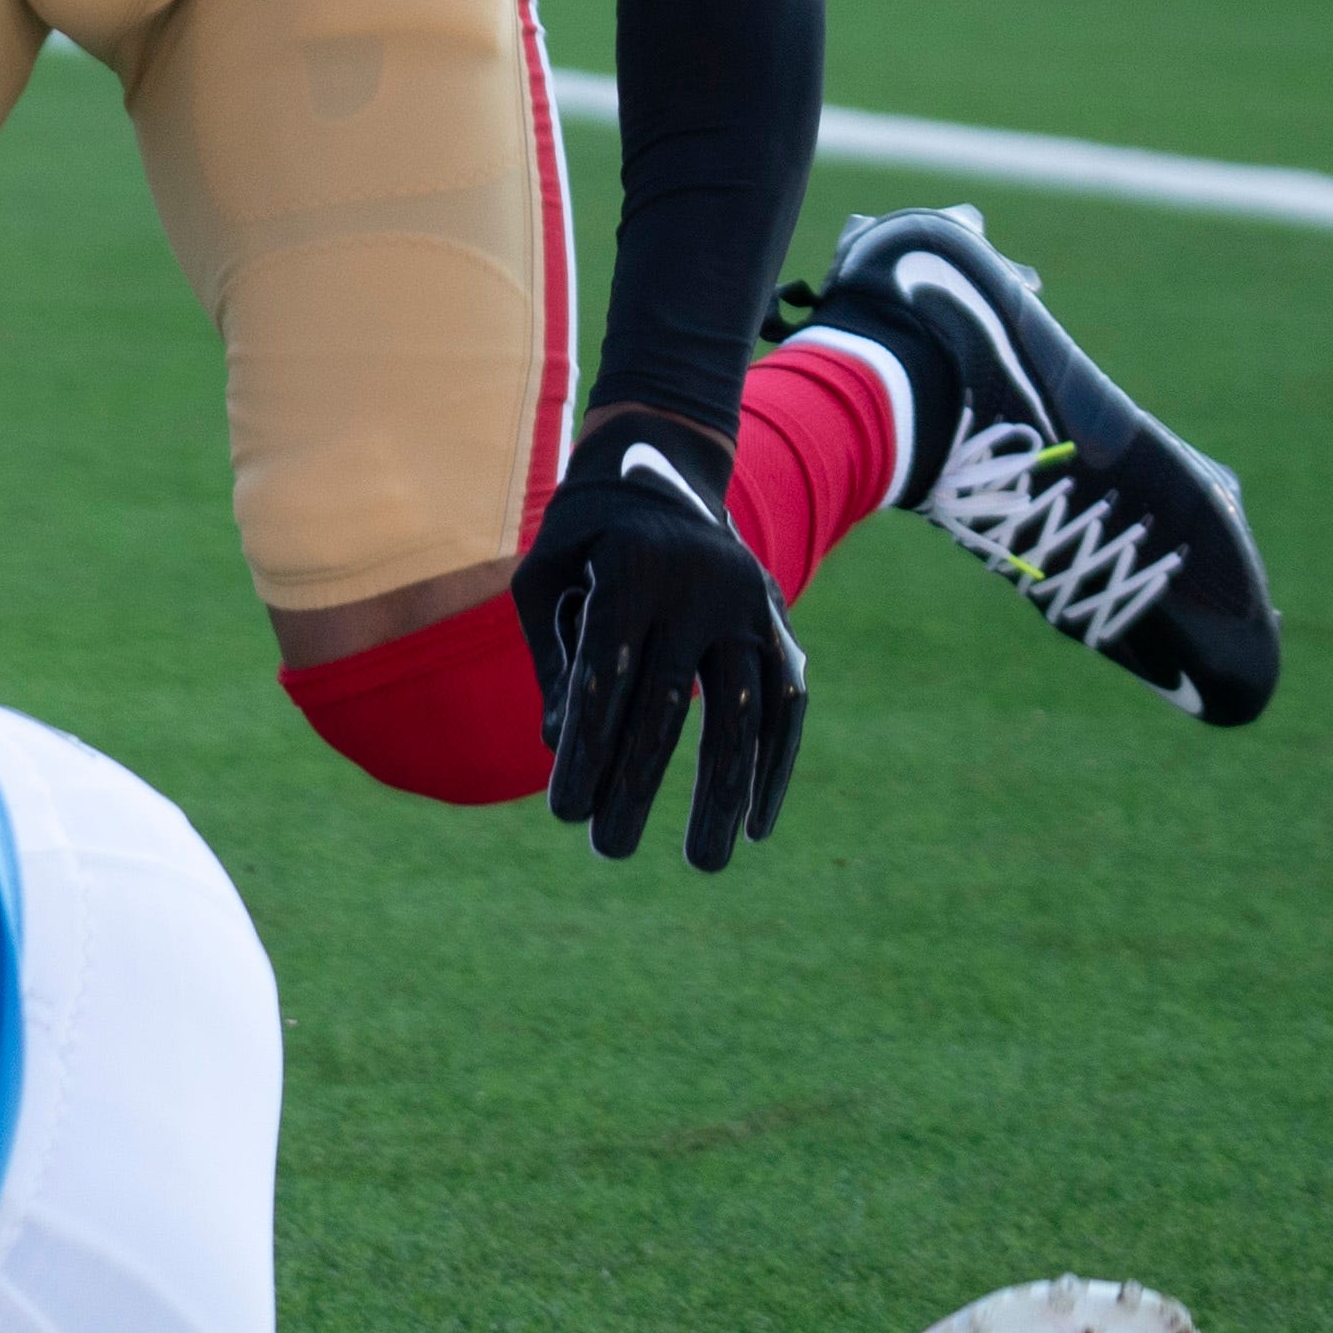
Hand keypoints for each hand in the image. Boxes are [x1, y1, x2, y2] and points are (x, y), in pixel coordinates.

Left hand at [511, 424, 806, 870]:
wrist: (662, 471)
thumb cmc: (583, 541)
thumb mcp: (544, 581)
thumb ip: (554, 661)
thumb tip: (556, 747)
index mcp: (629, 570)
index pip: (605, 676)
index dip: (585, 748)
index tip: (564, 814)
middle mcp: (699, 587)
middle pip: (669, 706)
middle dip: (637, 785)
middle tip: (611, 851)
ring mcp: (749, 605)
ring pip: (743, 714)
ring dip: (723, 794)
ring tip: (704, 862)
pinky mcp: (780, 624)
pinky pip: (788, 705)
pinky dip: (775, 766)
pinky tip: (756, 824)